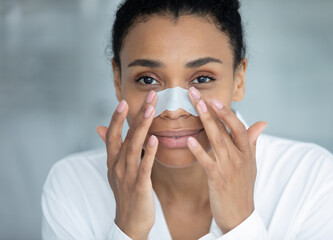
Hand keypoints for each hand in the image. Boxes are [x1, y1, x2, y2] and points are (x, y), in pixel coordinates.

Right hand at [96, 90, 157, 239]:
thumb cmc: (126, 193)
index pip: (112, 134)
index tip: (125, 100)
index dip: (116, 117)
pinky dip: (149, 153)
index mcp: (113, 160)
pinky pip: (144, 167)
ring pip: (134, 147)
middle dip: (137, 114)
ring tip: (151, 110)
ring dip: (142, 127)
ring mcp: (127, 175)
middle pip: (126, 135)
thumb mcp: (115, 169)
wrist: (129, 222)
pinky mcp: (139, 186)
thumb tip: (100, 128)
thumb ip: (113, 148)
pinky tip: (155, 139)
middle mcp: (118, 165)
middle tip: (150, 96)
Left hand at [187, 87, 266, 233]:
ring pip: (217, 140)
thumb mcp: (252, 163)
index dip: (226, 112)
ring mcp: (229, 168)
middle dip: (210, 109)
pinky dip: (199, 151)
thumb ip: (253, 142)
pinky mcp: (218, 179)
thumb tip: (262, 123)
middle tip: (195, 93)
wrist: (240, 216)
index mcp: (247, 152)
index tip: (213, 98)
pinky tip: (189, 140)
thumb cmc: (243, 188)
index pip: (238, 127)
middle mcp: (240, 157)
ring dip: (206, 121)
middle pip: (225, 128)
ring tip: (195, 106)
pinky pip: (207, 162)